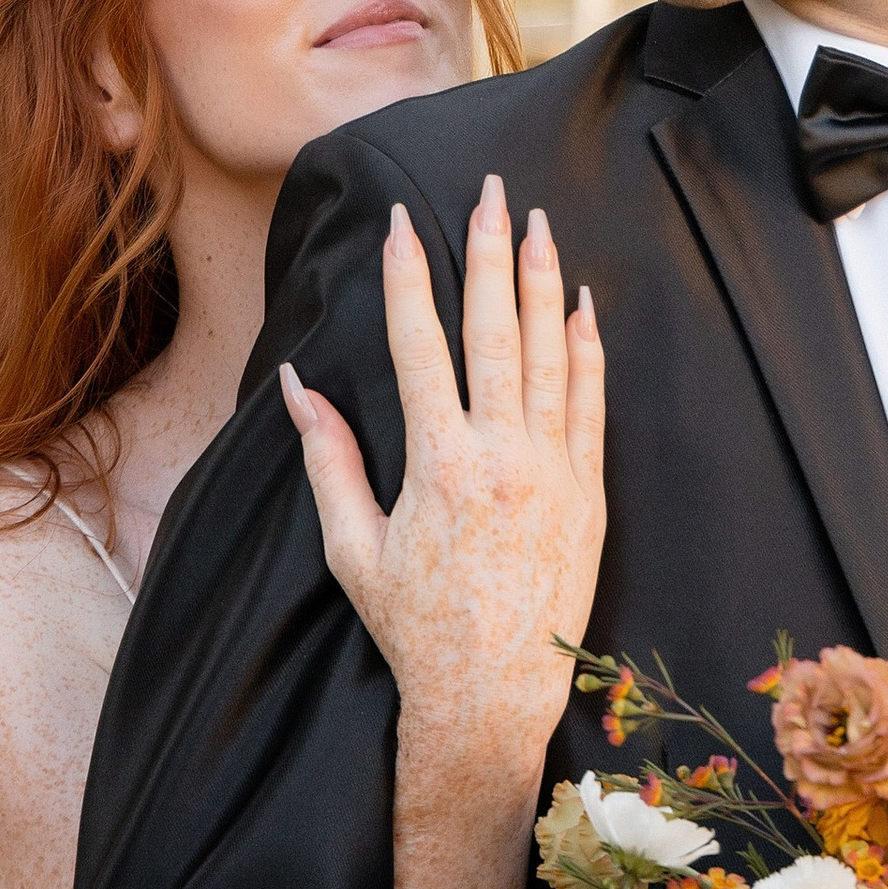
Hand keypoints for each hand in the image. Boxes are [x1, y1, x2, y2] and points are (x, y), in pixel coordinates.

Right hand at [282, 172, 605, 772]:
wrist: (492, 697)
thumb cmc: (415, 628)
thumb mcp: (353, 547)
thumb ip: (329, 458)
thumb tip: (296, 385)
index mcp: (438, 463)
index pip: (420, 344)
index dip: (410, 277)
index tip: (404, 222)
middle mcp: (502, 456)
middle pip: (495, 329)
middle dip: (489, 252)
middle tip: (491, 191)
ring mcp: (554, 471)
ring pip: (551, 354)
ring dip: (544, 282)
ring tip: (539, 225)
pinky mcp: (589, 493)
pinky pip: (591, 403)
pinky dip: (588, 349)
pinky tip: (582, 305)